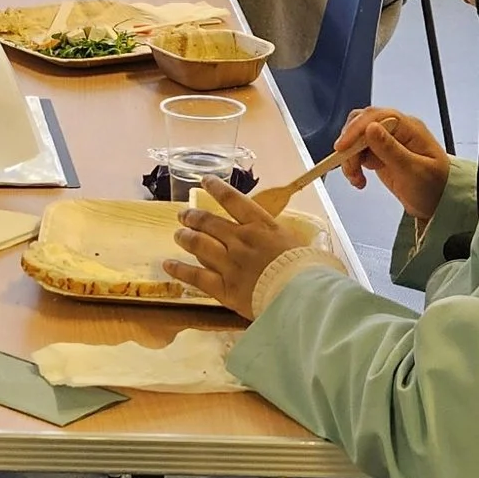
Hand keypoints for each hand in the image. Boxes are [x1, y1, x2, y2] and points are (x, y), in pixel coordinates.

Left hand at [162, 187, 314, 320]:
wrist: (304, 296)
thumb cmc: (310, 270)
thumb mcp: (301, 244)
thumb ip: (283, 239)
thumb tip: (282, 239)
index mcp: (262, 226)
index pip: (234, 201)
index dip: (217, 189)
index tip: (205, 181)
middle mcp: (241, 240)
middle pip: (210, 223)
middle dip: (194, 217)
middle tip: (184, 215)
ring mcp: (230, 263)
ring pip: (199, 245)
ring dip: (186, 237)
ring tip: (178, 233)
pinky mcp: (224, 288)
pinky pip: (196, 276)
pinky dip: (180, 269)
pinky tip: (169, 264)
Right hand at [334, 108, 451, 228]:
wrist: (439, 203)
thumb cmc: (434, 186)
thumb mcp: (413, 170)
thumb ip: (391, 149)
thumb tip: (370, 128)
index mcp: (408, 128)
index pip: (376, 117)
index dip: (356, 129)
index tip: (342, 147)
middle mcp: (396, 130)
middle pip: (362, 124)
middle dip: (350, 144)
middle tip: (348, 165)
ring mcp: (387, 141)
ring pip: (357, 139)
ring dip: (350, 158)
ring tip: (356, 178)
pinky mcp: (380, 154)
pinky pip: (359, 153)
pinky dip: (353, 165)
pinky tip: (359, 179)